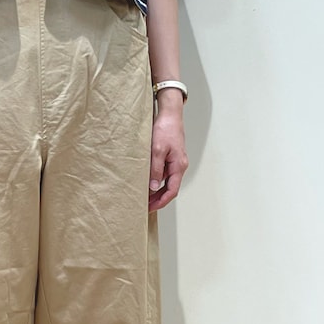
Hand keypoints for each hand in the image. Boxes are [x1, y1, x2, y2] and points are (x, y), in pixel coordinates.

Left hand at [148, 96, 187, 211]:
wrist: (170, 114)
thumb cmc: (165, 129)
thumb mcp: (157, 150)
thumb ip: (156, 169)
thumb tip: (154, 186)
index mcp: (178, 166)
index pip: (172, 191)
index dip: (161, 202)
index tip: (150, 208)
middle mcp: (179, 166)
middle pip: (170, 188)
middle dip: (158, 199)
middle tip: (145, 206)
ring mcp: (176, 161)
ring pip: (168, 181)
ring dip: (157, 190)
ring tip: (144, 195)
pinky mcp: (171, 157)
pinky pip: (165, 173)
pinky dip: (157, 179)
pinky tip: (147, 180)